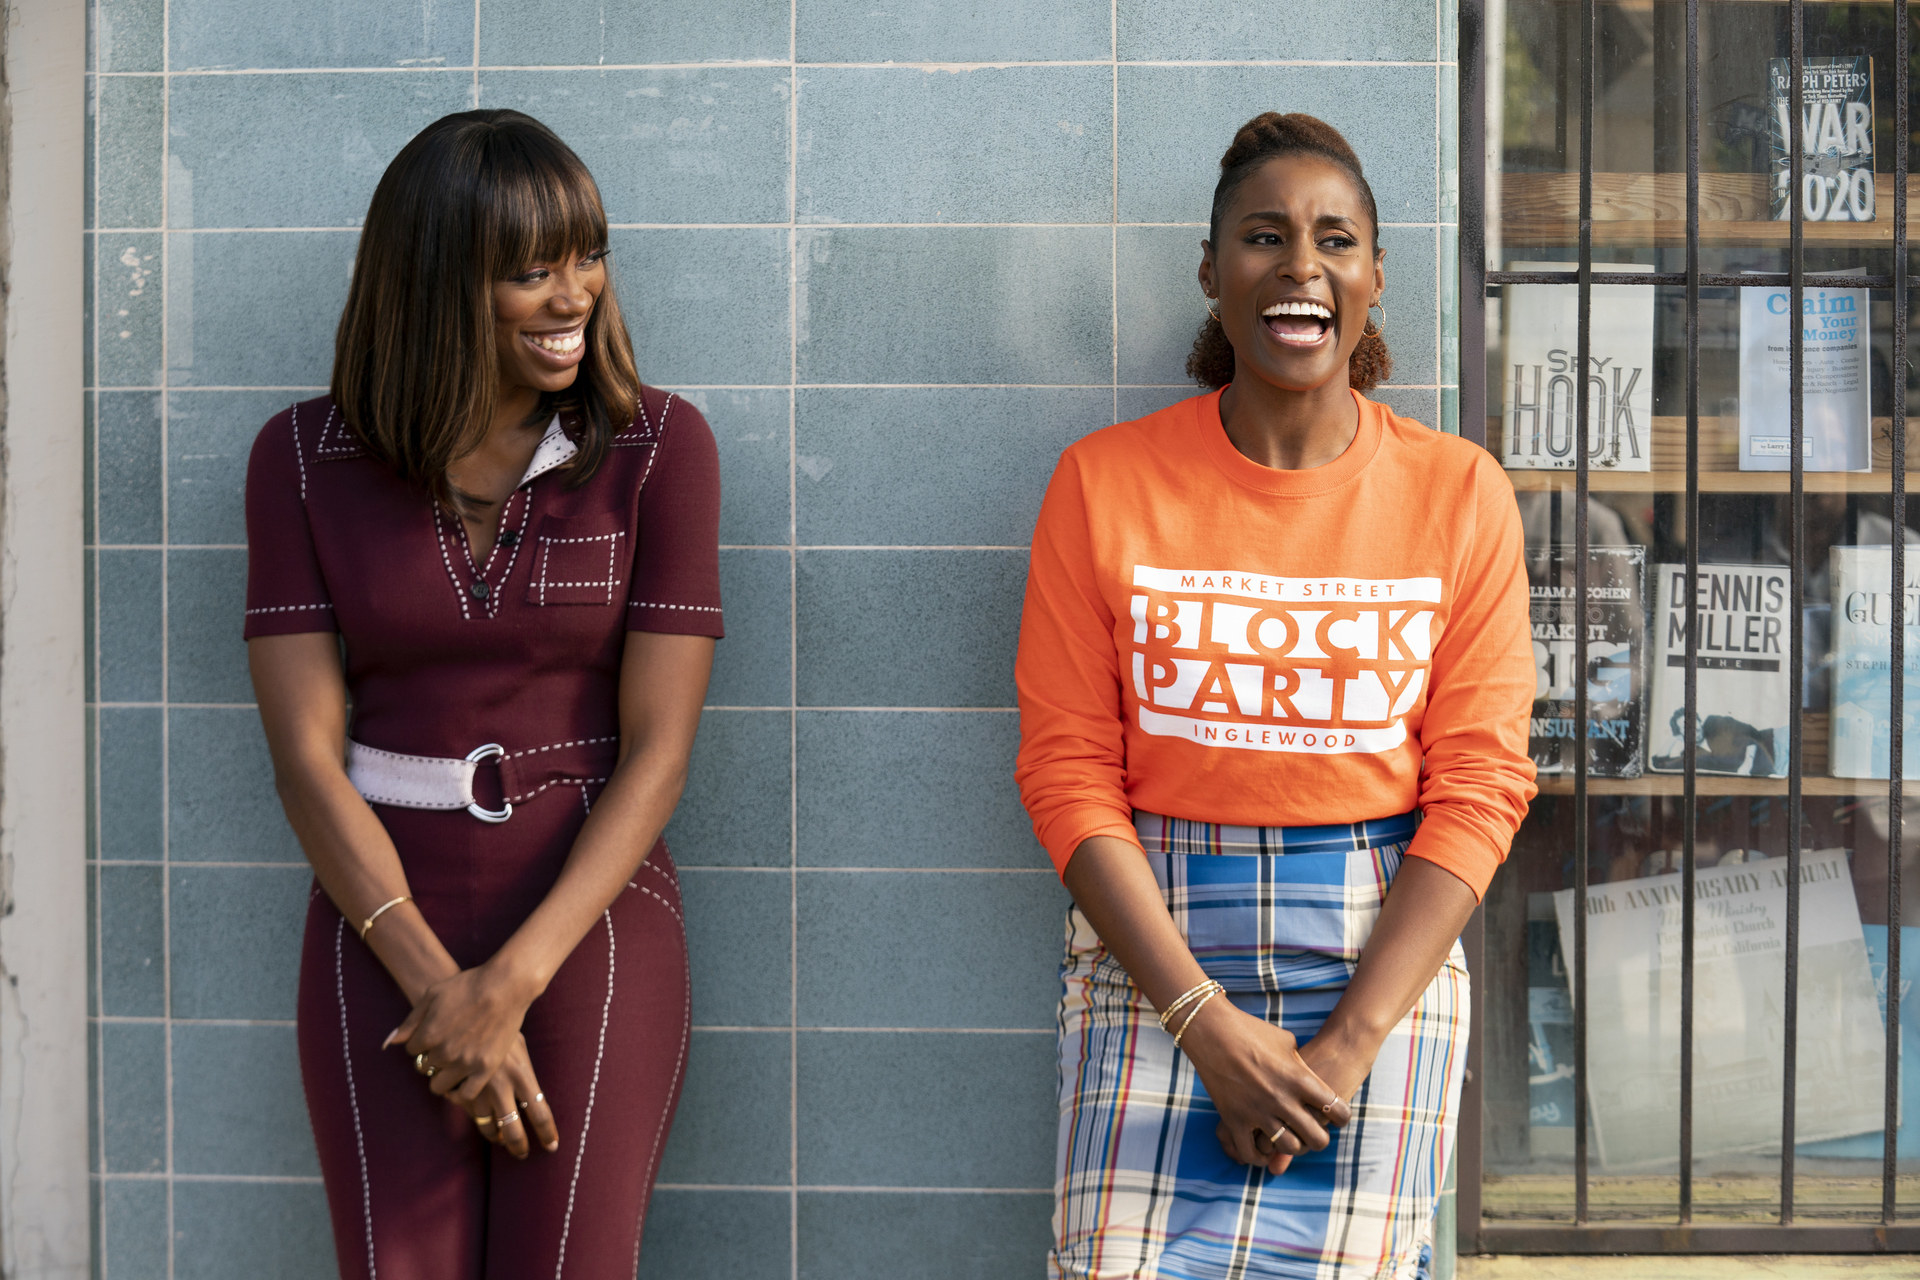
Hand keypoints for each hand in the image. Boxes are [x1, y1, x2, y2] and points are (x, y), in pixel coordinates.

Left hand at [384, 961, 535, 1106]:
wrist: (506, 986)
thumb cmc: (468, 986)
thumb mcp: (433, 994)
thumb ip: (410, 1021)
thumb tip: (391, 1043)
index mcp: (428, 1035)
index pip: (412, 1051)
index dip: (422, 1042)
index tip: (436, 1034)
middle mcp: (444, 1052)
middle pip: (425, 1068)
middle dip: (432, 1058)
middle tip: (448, 1045)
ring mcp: (465, 1062)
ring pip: (439, 1086)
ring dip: (442, 1076)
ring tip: (454, 1064)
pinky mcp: (485, 1069)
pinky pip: (466, 1094)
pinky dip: (461, 1091)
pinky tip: (464, 1079)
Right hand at [454, 1036, 559, 1157]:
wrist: (467, 1014)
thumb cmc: (497, 1028)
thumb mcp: (517, 1046)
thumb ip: (523, 1072)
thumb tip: (530, 1098)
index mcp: (523, 1074)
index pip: (540, 1112)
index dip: (546, 1133)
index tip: (552, 1146)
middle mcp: (502, 1086)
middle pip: (514, 1129)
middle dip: (518, 1146)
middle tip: (522, 1153)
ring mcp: (479, 1090)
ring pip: (489, 1127)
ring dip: (495, 1135)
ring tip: (500, 1137)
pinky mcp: (460, 1089)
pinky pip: (469, 1113)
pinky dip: (475, 1116)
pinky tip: (478, 1114)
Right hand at [1175, 998, 1352, 1176]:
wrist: (1211, 1029)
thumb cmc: (1251, 1030)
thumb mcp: (1286, 1042)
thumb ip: (1302, 1065)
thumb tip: (1310, 1080)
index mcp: (1299, 1077)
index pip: (1337, 1109)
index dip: (1343, 1117)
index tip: (1338, 1117)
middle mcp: (1281, 1098)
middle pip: (1317, 1138)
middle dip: (1320, 1138)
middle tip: (1315, 1133)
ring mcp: (1257, 1111)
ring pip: (1288, 1148)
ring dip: (1293, 1147)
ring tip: (1291, 1139)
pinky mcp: (1234, 1119)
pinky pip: (1251, 1153)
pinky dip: (1260, 1157)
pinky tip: (1263, 1150)